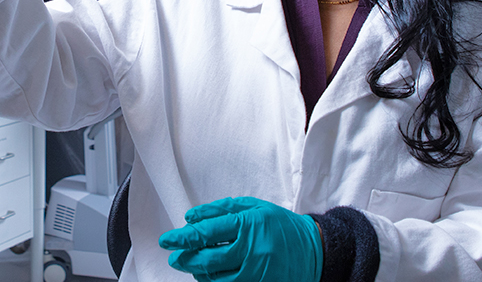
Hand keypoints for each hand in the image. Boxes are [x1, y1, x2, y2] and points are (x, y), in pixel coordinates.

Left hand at [158, 197, 322, 281]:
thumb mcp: (253, 207)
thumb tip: (190, 218)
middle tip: (175, 256)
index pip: (208, 232)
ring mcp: (258, 273)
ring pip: (217, 279)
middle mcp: (254, 251)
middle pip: (209, 259)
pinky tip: (210, 275)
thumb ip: (220, 210)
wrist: (315, 250)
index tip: (167, 240)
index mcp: (250, 225)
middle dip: (186, 258)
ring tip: (193, 264)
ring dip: (198, 273)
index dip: (183, 237)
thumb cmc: (281, 226)